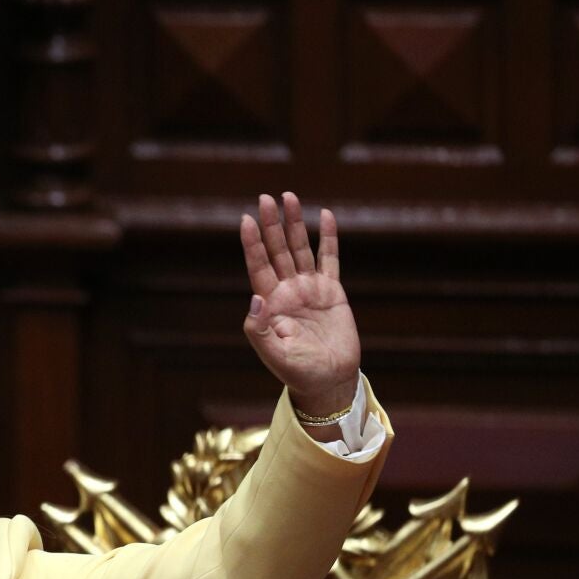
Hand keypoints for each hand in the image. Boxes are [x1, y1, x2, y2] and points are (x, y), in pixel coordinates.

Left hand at [239, 193, 359, 417]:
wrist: (328, 381)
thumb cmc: (297, 371)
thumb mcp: (272, 353)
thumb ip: (259, 327)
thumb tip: (256, 296)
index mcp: (270, 303)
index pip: (258, 266)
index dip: (252, 243)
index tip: (246, 220)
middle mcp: (287, 290)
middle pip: (277, 250)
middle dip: (272, 224)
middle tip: (267, 198)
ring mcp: (309, 289)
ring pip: (300, 248)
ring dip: (295, 224)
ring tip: (289, 197)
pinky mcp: (332, 291)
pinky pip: (329, 258)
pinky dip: (327, 238)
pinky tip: (324, 216)